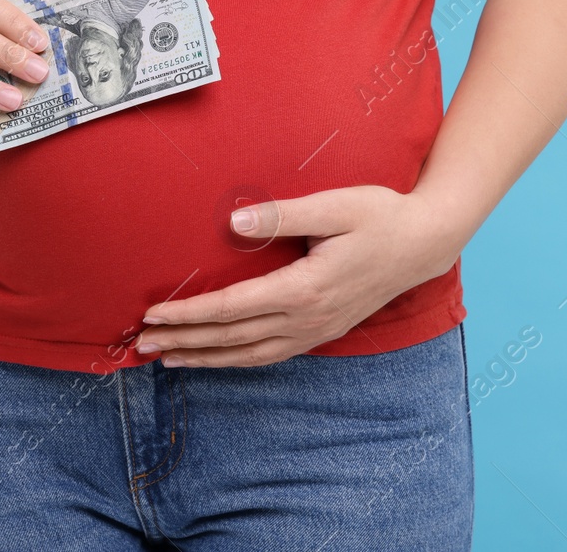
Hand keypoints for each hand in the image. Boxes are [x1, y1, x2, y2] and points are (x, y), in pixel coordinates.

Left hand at [135, 185, 466, 366]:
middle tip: (141, 342)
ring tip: (168, 358)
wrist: (425, 242)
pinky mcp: (324, 330)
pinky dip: (237, 360)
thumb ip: (282, 216)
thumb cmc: (381, 216)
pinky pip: (271, 355)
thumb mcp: (335, 206)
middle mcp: (308, 318)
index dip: (189, 313)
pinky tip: (218, 358)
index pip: (231, 308)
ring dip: (206, 357)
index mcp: (305, 288)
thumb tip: (232, 224)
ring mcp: (317, 329)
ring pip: (249, 355)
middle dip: (184, 340)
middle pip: (232, 337)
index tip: (153, 313)